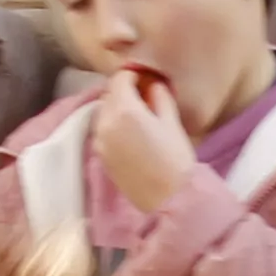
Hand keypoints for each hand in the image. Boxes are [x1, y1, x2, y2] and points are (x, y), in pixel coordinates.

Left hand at [85, 64, 192, 219]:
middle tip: (143, 96)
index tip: (145, 78)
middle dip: (123, 91)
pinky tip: (131, 134)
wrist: (169, 199)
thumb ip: (159, 96)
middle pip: (108, 94)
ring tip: (137, 116)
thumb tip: (152, 85)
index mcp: (124, 109)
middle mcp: (105, 122)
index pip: (120, 79)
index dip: (133, 75)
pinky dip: (113, 125)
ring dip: (116, 108)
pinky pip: (103, 131)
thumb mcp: (171, 121)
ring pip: (103, 113)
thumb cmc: (176, 159)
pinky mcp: (100, 156)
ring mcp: (99, 141)